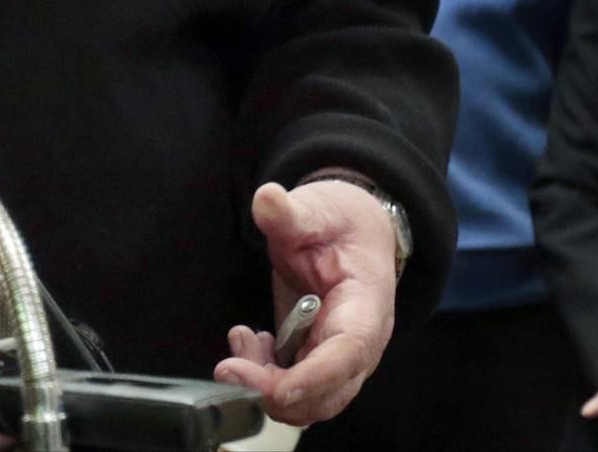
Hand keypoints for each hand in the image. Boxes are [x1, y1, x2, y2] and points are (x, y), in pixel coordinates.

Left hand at [213, 180, 396, 424]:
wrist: (350, 231)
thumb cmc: (340, 223)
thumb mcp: (316, 209)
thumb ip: (291, 212)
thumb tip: (267, 198)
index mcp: (367, 307)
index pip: (348, 354)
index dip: (314, 378)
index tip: (277, 387)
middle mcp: (359, 343)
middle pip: (327, 394)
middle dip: (277, 392)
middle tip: (230, 368)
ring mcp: (337, 355)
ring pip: (307, 399)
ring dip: (266, 384)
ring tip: (242, 340)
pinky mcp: (315, 357)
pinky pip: (292, 386)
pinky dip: (264, 376)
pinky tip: (250, 342)